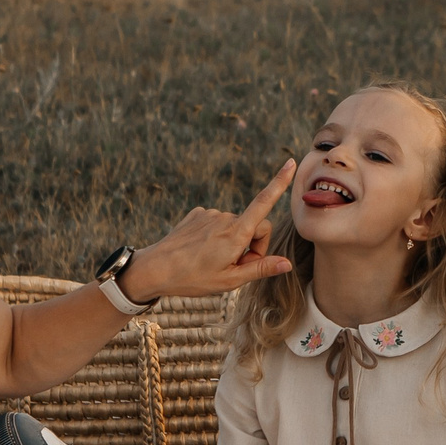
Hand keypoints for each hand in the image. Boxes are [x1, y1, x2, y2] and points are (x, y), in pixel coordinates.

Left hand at [121, 162, 297, 301]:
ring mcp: (210, 214)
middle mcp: (224, 218)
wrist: (154, 269)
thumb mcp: (229, 281)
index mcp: (235, 234)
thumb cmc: (193, 278)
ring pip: (236, 225)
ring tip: (215, 261)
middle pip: (255, 226)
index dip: (279, 183)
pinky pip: (219, 223)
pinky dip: (218, 236)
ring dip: (234, 242)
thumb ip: (260, 269)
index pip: (264, 203)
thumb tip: (287, 263)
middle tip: (236, 268)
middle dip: (254, 245)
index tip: (291, 163)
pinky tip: (202, 250)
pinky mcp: (198, 213)